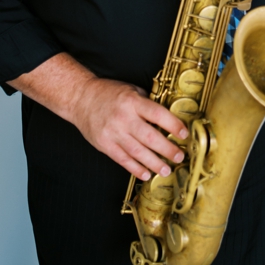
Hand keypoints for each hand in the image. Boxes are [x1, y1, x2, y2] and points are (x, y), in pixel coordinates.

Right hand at [70, 78, 188, 181]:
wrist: (80, 98)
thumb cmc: (108, 93)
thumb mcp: (132, 90)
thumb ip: (148, 103)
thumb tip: (168, 116)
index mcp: (133, 103)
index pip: (158, 114)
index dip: (173, 125)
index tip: (184, 134)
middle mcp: (124, 119)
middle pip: (150, 137)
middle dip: (167, 149)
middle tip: (179, 157)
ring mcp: (113, 133)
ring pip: (137, 152)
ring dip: (154, 163)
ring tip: (166, 170)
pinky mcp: (104, 144)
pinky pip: (122, 159)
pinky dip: (135, 168)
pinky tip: (146, 174)